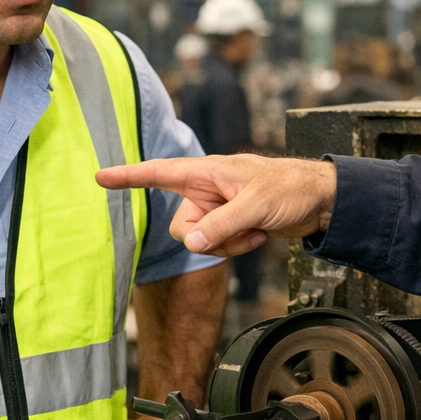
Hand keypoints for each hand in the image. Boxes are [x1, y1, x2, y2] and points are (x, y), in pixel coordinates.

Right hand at [97, 155, 336, 256]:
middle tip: (242, 226)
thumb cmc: (290, 188)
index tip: (101, 177)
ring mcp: (217, 210)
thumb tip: (192, 243)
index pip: (159, 173)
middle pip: (183, 227)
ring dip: (229, 244)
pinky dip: (238, 246)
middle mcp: (206, 190)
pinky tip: (260, 235)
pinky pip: (219, 247)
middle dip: (210, 237)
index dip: (129, 177)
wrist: (320, 201)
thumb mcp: (256, 206)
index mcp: (206, 172)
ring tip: (256, 229)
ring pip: (200, 242)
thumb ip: (221, 225)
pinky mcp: (229, 225)